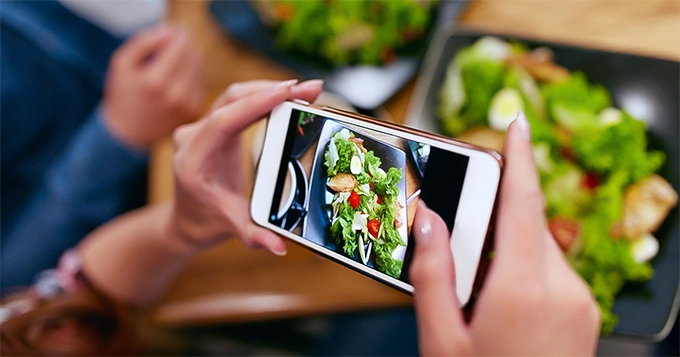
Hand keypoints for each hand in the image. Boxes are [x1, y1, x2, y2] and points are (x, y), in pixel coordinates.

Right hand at [102, 24, 205, 147]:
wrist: (129, 132)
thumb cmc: (124, 93)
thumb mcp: (122, 63)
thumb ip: (143, 42)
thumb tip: (169, 31)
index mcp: (155, 82)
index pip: (180, 46)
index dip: (176, 34)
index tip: (169, 32)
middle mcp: (176, 95)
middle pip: (193, 55)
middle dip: (184, 45)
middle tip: (173, 44)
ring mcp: (188, 105)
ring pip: (200, 67)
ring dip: (190, 57)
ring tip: (173, 59)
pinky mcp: (196, 111)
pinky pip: (201, 82)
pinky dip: (193, 73)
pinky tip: (179, 75)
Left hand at [169, 79, 323, 254]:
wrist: (185, 220)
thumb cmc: (206, 223)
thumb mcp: (231, 228)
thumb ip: (254, 237)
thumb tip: (280, 247)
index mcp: (192, 161)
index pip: (223, 121)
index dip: (255, 104)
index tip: (287, 93)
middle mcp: (192, 138)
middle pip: (232, 100)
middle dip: (271, 91)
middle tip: (310, 89)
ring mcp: (199, 129)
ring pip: (235, 97)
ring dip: (269, 91)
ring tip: (305, 92)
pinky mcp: (211, 125)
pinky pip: (237, 103)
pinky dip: (262, 98)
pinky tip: (287, 98)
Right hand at [409, 112, 599, 356]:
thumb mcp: (441, 338)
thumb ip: (431, 273)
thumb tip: (426, 221)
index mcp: (524, 287)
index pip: (523, 203)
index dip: (520, 158)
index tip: (517, 124)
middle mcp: (562, 287)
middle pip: (527, 225)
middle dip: (496, 220)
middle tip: (464, 242)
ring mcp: (580, 301)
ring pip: (539, 249)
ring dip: (508, 251)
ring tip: (480, 292)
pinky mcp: (586, 312)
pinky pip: (553, 271)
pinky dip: (525, 271)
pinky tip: (502, 304)